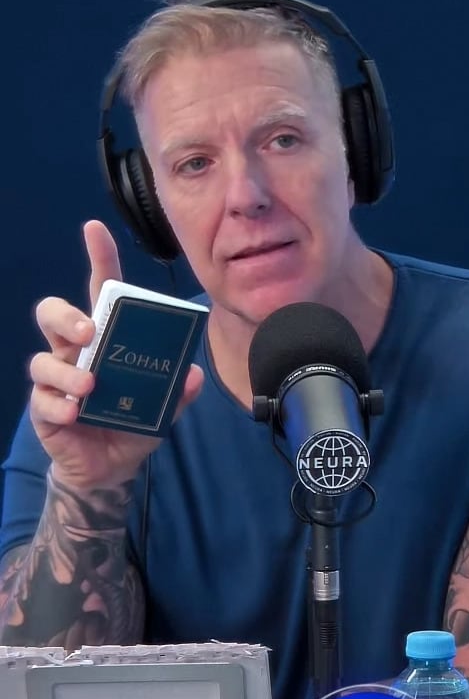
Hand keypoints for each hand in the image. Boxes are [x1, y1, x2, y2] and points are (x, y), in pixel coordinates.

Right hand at [28, 220, 204, 490]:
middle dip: (67, 318)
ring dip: (67, 370)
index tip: (95, 230)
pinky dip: (60, 404)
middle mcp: (76, 352)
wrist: (111, 468)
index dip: (98, 259)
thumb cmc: (132, 423)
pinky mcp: (45, 409)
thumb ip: (179, 391)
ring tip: (90, 385)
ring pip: (43, 359)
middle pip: (54, 315)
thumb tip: (194, 374)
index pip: (99, 292)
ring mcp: (57, 379)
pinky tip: (77, 412)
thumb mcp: (164, 407)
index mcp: (106, 340)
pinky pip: (44, 399)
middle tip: (91, 332)